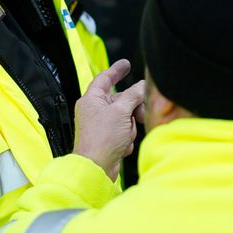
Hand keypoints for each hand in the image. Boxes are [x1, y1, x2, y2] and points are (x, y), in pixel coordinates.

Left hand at [73, 59, 143, 177]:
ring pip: (126, 117)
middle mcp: (95, 111)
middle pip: (121, 100)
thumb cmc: (100, 140)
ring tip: (125, 135)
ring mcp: (102, 125)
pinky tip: (122, 146)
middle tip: (140, 112)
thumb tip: (141, 86)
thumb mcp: (120, 112)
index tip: (125, 64)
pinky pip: (125, 132)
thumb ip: (133, 96)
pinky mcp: (108, 139)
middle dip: (132, 109)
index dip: (116, 70)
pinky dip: (126, 138)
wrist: (96, 168)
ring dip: (130, 127)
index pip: (105, 79)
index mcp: (91, 99)